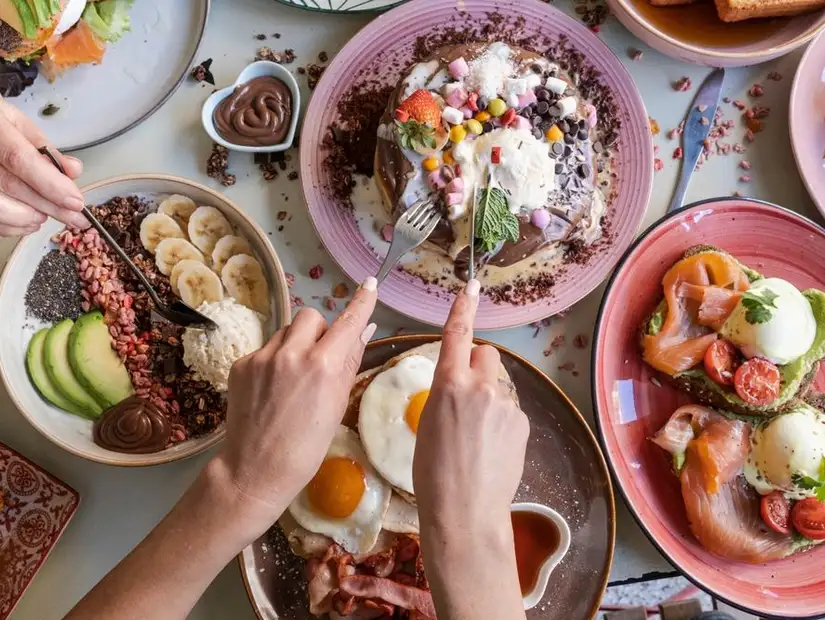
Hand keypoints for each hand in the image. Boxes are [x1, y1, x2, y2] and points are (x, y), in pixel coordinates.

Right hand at [0, 97, 87, 235]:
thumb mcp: (16, 123)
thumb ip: (44, 148)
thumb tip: (73, 171)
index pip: (20, 159)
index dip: (50, 184)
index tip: (75, 201)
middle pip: (11, 186)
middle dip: (49, 207)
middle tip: (75, 218)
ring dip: (28, 218)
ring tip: (47, 217)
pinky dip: (10, 224)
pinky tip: (28, 220)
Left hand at [207, 279, 377, 534]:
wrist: (255, 470)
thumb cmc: (306, 447)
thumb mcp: (337, 405)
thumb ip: (350, 362)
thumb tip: (364, 331)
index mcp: (322, 366)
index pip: (348, 322)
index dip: (361, 302)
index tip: (370, 284)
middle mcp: (292, 353)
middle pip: (311, 316)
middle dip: (319, 330)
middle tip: (320, 357)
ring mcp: (262, 357)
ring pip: (286, 331)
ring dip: (295, 344)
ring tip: (293, 379)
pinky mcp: (241, 364)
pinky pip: (265, 349)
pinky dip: (274, 362)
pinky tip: (272, 390)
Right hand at [413, 280, 528, 535]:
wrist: (464, 510)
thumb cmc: (432, 472)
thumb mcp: (427, 424)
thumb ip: (445, 395)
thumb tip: (458, 389)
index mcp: (449, 384)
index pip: (457, 334)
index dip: (463, 307)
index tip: (471, 285)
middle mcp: (481, 386)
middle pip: (486, 354)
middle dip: (477, 365)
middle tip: (465, 394)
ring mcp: (506, 405)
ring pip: (498, 385)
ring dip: (488, 398)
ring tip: (476, 436)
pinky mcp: (522, 423)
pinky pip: (508, 409)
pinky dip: (500, 421)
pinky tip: (490, 448)